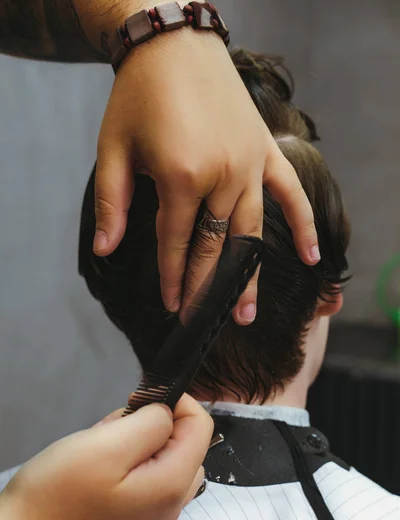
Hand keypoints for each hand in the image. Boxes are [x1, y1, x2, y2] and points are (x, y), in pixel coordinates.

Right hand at [0, 395, 211, 519]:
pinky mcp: (132, 518)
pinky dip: (128, 462)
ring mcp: (152, 515)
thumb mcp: (107, 445)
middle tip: (114, 429)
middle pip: (184, 442)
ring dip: (138, 442)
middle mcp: (172, 504)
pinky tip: (98, 467)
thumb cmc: (60, 492)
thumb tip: (168, 413)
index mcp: (173, 484)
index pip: (200, 425)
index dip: (176, 401)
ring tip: (101, 447)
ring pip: (164, 458)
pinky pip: (146, 477)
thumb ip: (151, 423)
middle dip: (154, 424)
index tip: (138, 400)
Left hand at [88, 17, 319, 325]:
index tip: (172, 308)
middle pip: (215, 246)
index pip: (176, 242)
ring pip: (251, 232)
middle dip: (206, 287)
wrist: (173, 44)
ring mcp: (249, 164)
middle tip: (204, 321)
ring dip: (248, 275)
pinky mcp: (265, 151)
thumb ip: (112, 205)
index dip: (172, 279)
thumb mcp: (113, 150)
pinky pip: (290, 194)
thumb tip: (106, 251)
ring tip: (245, 312)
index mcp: (182, 175)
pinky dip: (303, 226)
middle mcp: (223, 175)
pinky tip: (312, 256)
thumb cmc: (138, 96)